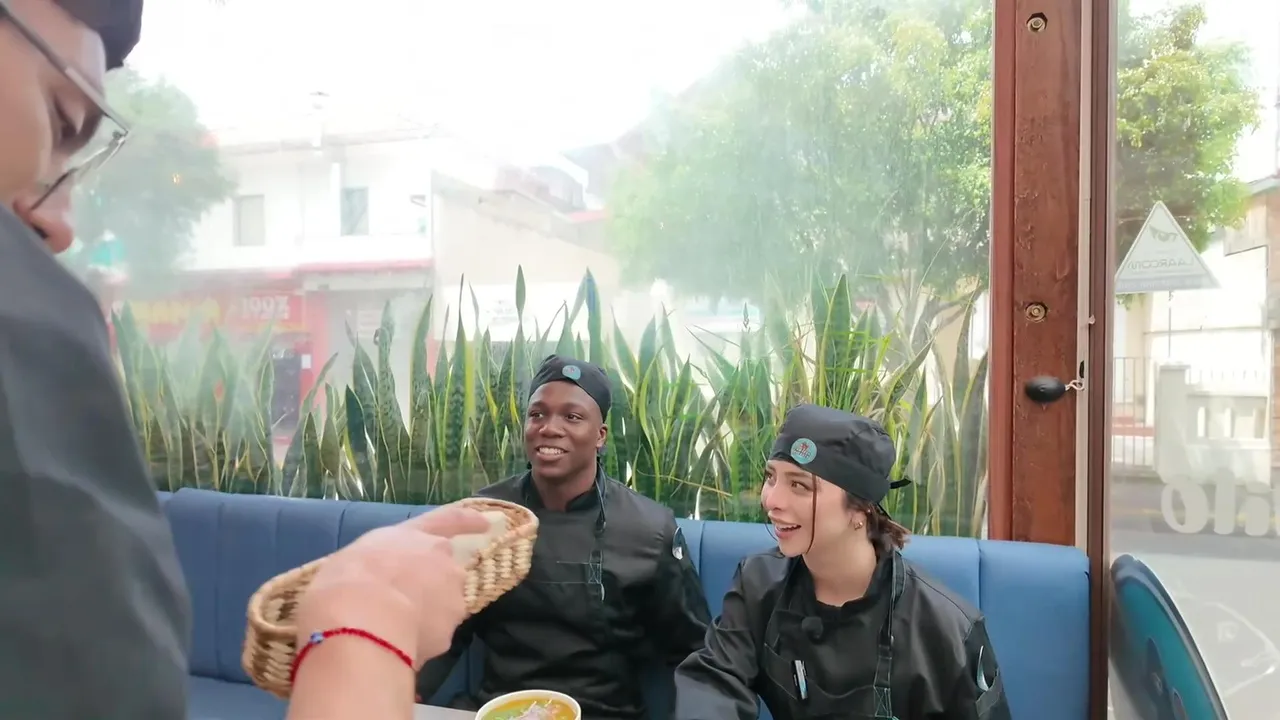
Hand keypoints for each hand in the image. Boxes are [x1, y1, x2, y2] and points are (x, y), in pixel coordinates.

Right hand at [293, 504, 488, 667]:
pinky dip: (419, 642)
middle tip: (400, 603)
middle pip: (444, 573)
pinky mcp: (450, 633)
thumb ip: (377, 564)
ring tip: (392, 631)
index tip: (484, 524)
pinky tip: (395, 648)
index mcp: (415, 536)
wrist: (363, 621)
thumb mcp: (355, 558)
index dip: (467, 521)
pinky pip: (433, 636)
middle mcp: (442, 562)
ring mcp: (452, 598)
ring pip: (442, 607)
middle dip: (430, 587)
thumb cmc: (347, 580)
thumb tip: (377, 582)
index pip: (449, 521)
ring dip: (425, 616)